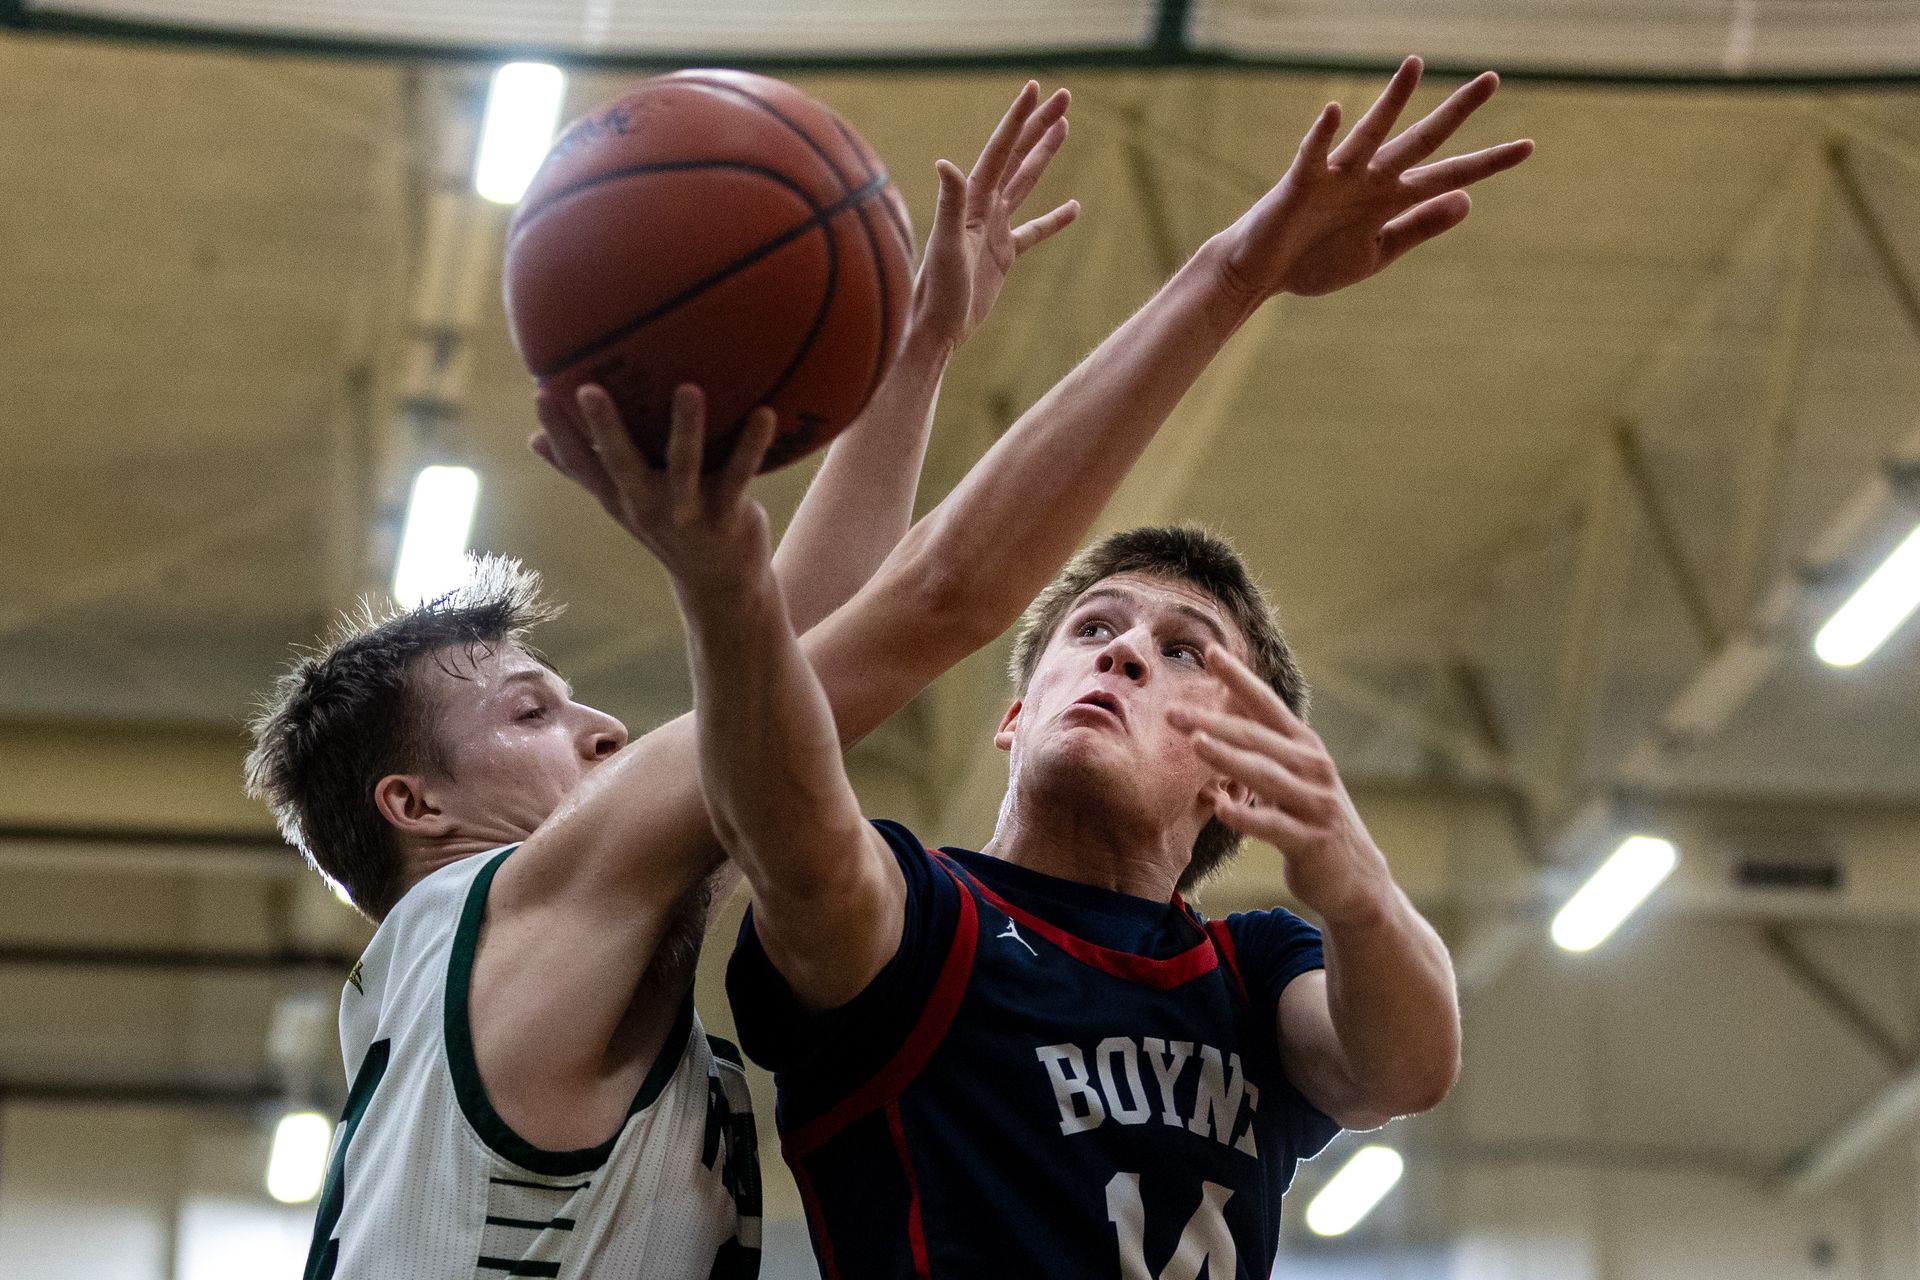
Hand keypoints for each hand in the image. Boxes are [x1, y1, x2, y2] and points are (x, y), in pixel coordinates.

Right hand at [533, 383, 776, 596]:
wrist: (721, 584)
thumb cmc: (667, 527)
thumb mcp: (621, 502)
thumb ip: (582, 470)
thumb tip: (531, 439)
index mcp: (621, 499)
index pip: (581, 465)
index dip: (560, 432)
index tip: (541, 393)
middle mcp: (648, 506)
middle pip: (621, 465)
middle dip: (605, 429)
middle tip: (590, 389)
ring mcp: (688, 512)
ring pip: (684, 466)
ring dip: (686, 428)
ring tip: (689, 388)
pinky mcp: (727, 515)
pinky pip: (740, 474)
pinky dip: (752, 445)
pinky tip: (765, 413)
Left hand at [909, 80, 1079, 351]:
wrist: (934, 328)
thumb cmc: (936, 290)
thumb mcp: (946, 246)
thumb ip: (949, 204)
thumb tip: (945, 163)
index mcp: (973, 201)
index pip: (1000, 150)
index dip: (1018, 119)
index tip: (1035, 88)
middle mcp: (983, 208)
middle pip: (1017, 156)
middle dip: (1039, 125)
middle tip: (1065, 96)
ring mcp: (994, 230)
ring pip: (1025, 183)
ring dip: (1043, 155)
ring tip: (1063, 127)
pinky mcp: (1003, 256)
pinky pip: (1034, 231)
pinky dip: (1054, 220)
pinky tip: (1074, 207)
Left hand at [1169, 646, 1391, 925]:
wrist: (1356, 880)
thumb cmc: (1312, 823)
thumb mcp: (1293, 781)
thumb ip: (1262, 755)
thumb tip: (1210, 731)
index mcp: (1305, 747)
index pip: (1267, 705)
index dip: (1240, 678)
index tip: (1210, 652)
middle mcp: (1313, 768)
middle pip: (1257, 737)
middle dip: (1213, 722)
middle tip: (1172, 711)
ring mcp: (1316, 803)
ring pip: (1265, 775)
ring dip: (1228, 758)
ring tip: (1195, 744)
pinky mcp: (1312, 840)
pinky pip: (1274, 825)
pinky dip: (1247, 816)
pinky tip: (1221, 808)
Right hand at [1211, 56, 1532, 300]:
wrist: (1260, 274)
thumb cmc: (1313, 261)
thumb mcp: (1377, 252)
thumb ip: (1419, 226)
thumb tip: (1467, 199)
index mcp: (1391, 198)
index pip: (1449, 175)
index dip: (1487, 162)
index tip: (1528, 146)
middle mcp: (1371, 178)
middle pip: (1423, 140)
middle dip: (1457, 113)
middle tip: (1494, 79)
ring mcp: (1338, 176)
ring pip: (1372, 132)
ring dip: (1392, 100)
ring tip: (1415, 65)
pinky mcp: (1302, 182)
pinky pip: (1315, 154)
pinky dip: (1323, 134)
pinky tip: (1335, 110)